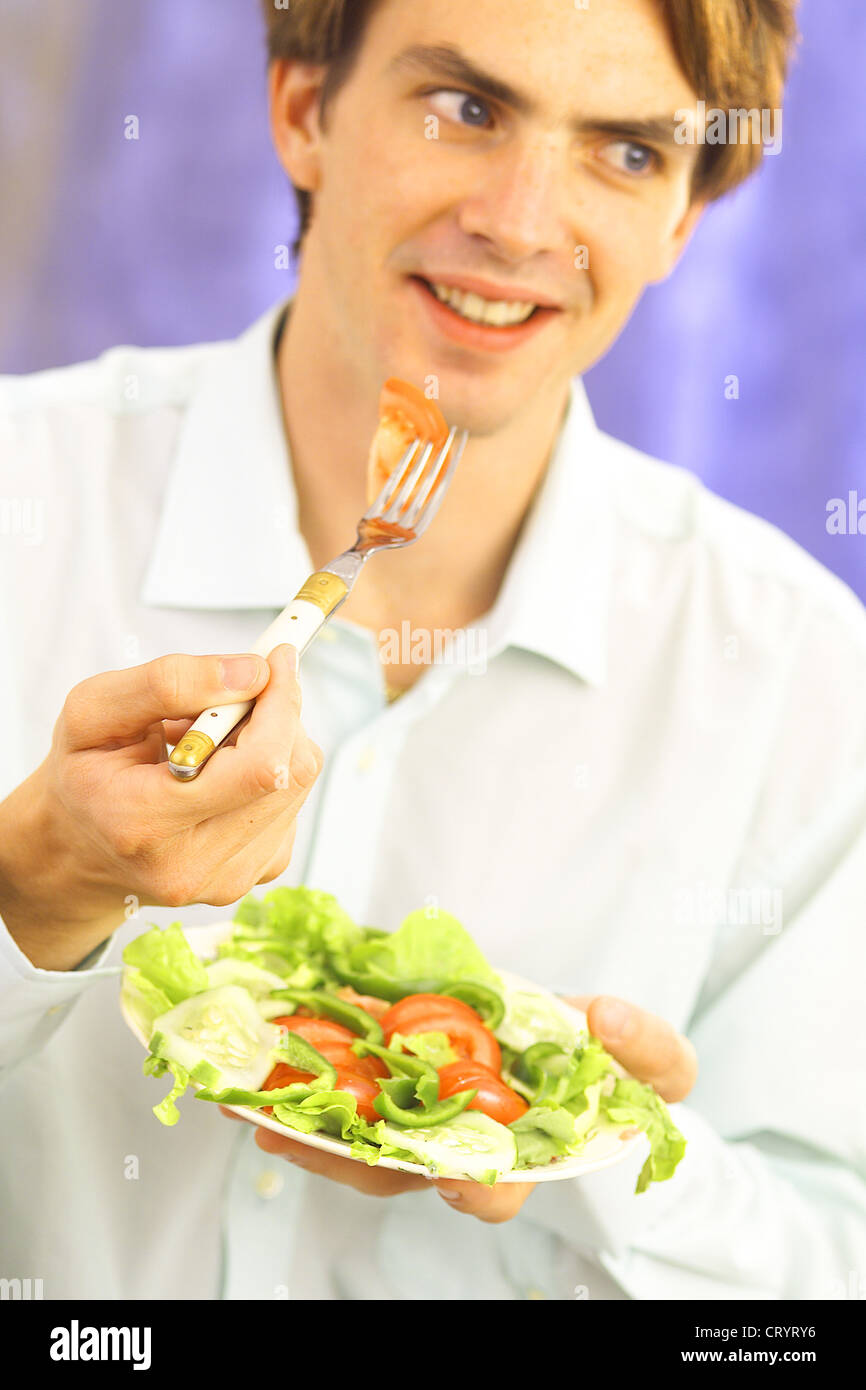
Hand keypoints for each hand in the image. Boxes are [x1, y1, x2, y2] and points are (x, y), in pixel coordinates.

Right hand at [0, 645, 321, 969]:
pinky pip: (293, 802)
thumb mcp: (92, 711)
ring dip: (273, 740)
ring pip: (297, 782)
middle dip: (277, 713)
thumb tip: (251, 672)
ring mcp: (230, 878)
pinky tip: (226, 771)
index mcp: (142, 823)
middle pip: (286, 771)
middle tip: (243, 688)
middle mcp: (192, 865)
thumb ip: (166, 684)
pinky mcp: (258, 874)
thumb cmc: (85, 774)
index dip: (278, 705)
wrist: (81, 849)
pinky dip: (271, 769)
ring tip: (216, 739)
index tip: (274, 660)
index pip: (257, 766)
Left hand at [222, 993, 697, 1225]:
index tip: (451, 1176)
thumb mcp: (656, 1065)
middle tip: (287, 1130)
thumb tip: (604, 1016)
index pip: (496, 1189)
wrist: (582, 1053)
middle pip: (392, 1169)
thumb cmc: (616, 1074)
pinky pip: (340, 1099)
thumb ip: (647, 1048)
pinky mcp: (394, 1088)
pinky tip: (258, 1066)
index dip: (473, 1188)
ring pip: (355, 1140)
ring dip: (302, 1121)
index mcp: (523, 1156)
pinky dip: (299, 1086)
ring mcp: (424, 1124)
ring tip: (251, 1097)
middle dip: (344, 1153)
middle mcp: (463, 1152)